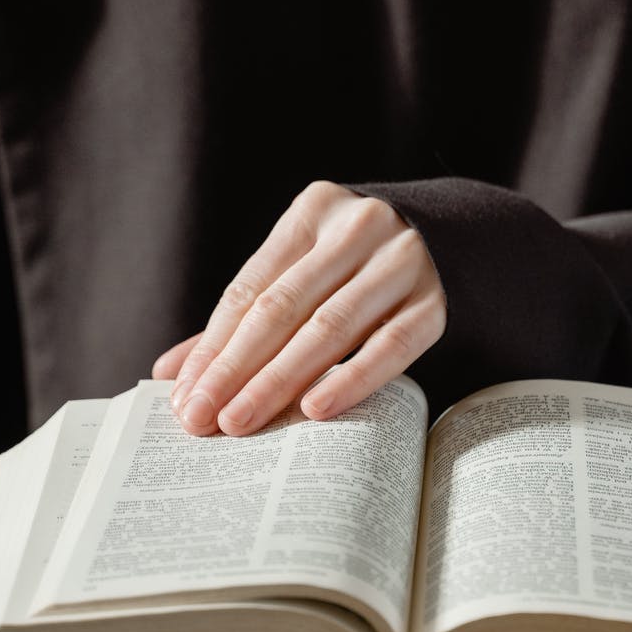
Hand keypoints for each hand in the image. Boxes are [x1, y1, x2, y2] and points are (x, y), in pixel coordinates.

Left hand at [154, 182, 445, 435]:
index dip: (213, 344)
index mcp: (314, 210)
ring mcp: (402, 262)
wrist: (460, 239)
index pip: (251, 287)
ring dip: (280, 380)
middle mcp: (359, 227)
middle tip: (201, 418)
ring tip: (242, 421)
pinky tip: (314, 410)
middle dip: (235, 368)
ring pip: (330, 327)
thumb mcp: (304, 270)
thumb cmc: (357, 265)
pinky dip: (350, 378)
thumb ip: (243, 316)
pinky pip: (391, 346)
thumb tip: (171, 372)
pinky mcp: (437, 301)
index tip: (183, 395)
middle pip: (283, 306)